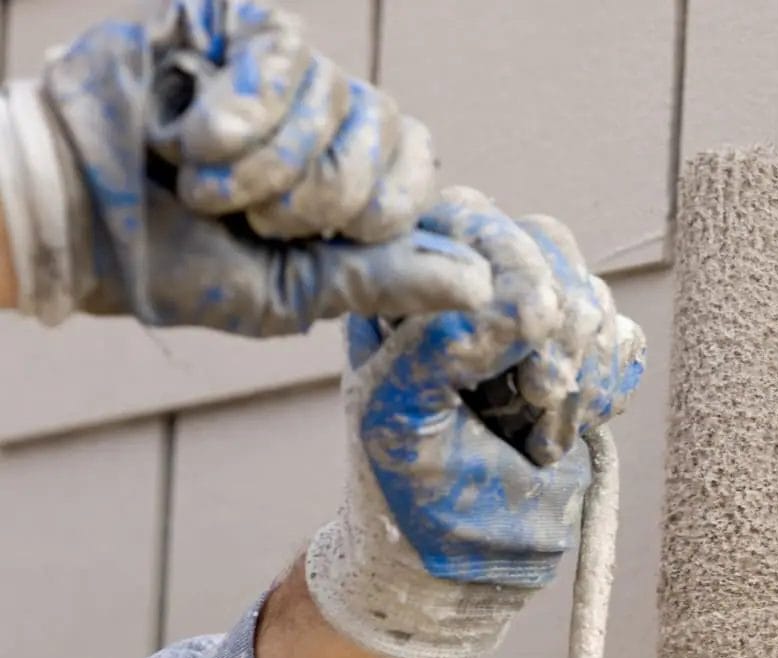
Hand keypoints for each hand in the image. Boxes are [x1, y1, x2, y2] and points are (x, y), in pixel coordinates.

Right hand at [0, 1, 490, 330]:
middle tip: (248, 216)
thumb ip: (387, 282)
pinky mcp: (232, 26)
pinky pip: (280, 48)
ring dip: (262, 162)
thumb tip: (483, 287)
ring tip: (201, 182)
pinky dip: (238, 107)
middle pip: (383, 130)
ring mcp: (282, 71)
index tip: (312, 236)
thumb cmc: (182, 266)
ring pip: (333, 92)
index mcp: (352, 186)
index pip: (418, 170)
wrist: (75, 224)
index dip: (379, 207)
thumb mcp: (296, 292)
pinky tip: (190, 134)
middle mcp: (328, 122)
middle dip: (313, 193)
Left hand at [305, 190, 645, 657]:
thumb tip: (520, 301)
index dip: (505, 263)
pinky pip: (623, 338)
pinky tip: (564, 433)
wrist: (472, 566)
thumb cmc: (416, 496)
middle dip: (552, 328)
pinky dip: (607, 390)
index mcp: (406, 294)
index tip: (526, 327)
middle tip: (535, 396)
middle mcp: (470, 299)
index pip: (466, 217)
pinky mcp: (581, 366)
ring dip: (577, 373)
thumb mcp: (400, 416)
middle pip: (541, 243)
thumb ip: (438, 344)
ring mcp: (530, 331)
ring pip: (589, 292)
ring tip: (537, 434)